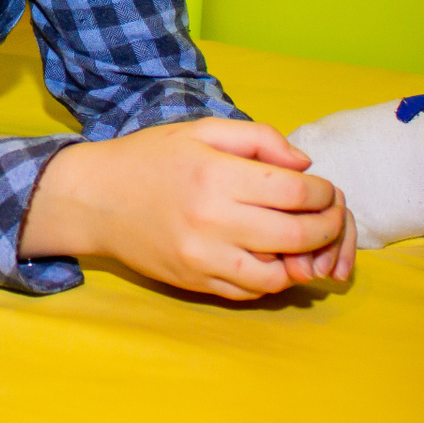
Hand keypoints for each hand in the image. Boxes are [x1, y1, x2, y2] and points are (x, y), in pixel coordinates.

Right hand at [20, 118, 353, 299]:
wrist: (93, 198)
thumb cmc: (150, 157)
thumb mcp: (201, 130)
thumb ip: (257, 138)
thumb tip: (305, 166)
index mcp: (216, 175)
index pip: (295, 191)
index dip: (323, 193)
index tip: (325, 190)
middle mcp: (212, 220)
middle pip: (297, 236)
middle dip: (328, 227)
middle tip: (330, 218)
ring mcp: (203, 258)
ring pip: (279, 274)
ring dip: (303, 260)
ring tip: (303, 242)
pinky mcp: (194, 283)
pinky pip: (250, 292)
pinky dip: (271, 279)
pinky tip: (271, 258)